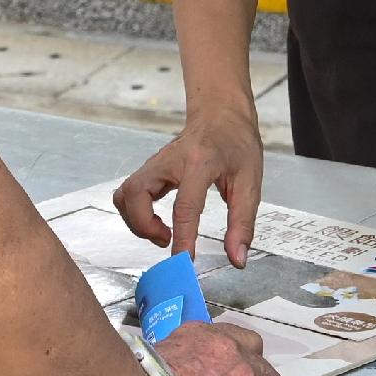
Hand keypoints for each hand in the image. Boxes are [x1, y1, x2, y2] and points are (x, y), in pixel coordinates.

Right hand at [114, 102, 264, 264]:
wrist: (221, 115)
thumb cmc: (236, 145)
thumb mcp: (250, 182)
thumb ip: (242, 223)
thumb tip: (237, 258)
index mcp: (200, 162)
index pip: (185, 204)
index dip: (183, 236)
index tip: (184, 260)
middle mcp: (169, 160)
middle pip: (135, 194)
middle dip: (144, 226)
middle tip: (167, 240)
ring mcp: (154, 163)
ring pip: (125, 194)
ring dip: (136, 221)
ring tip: (162, 233)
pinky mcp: (149, 169)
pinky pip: (128, 194)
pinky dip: (135, 213)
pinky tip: (156, 220)